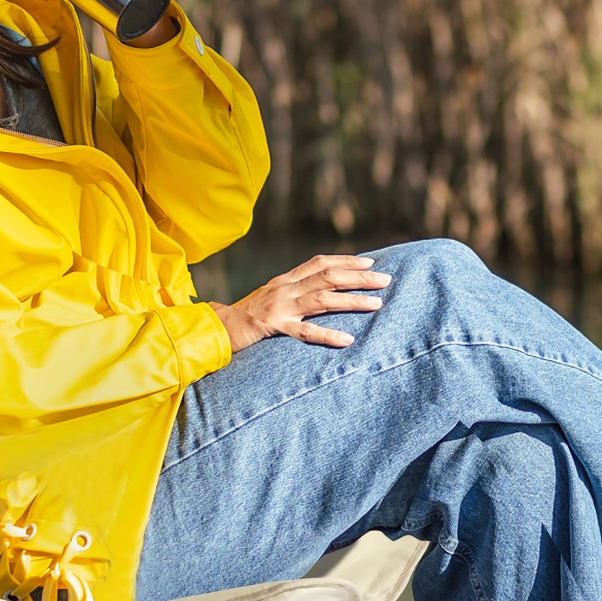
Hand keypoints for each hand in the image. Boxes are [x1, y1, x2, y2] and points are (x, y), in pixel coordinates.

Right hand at [207, 255, 391, 352]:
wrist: (216, 328)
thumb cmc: (245, 316)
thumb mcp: (270, 297)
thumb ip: (292, 291)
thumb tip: (320, 289)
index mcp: (285, 280)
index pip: (320, 262)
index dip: (346, 260)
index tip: (370, 262)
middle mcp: (285, 288)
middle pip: (328, 276)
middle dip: (359, 276)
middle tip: (385, 280)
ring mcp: (280, 307)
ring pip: (323, 299)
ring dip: (352, 300)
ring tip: (377, 303)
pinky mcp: (273, 328)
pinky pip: (304, 332)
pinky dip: (327, 334)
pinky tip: (347, 339)